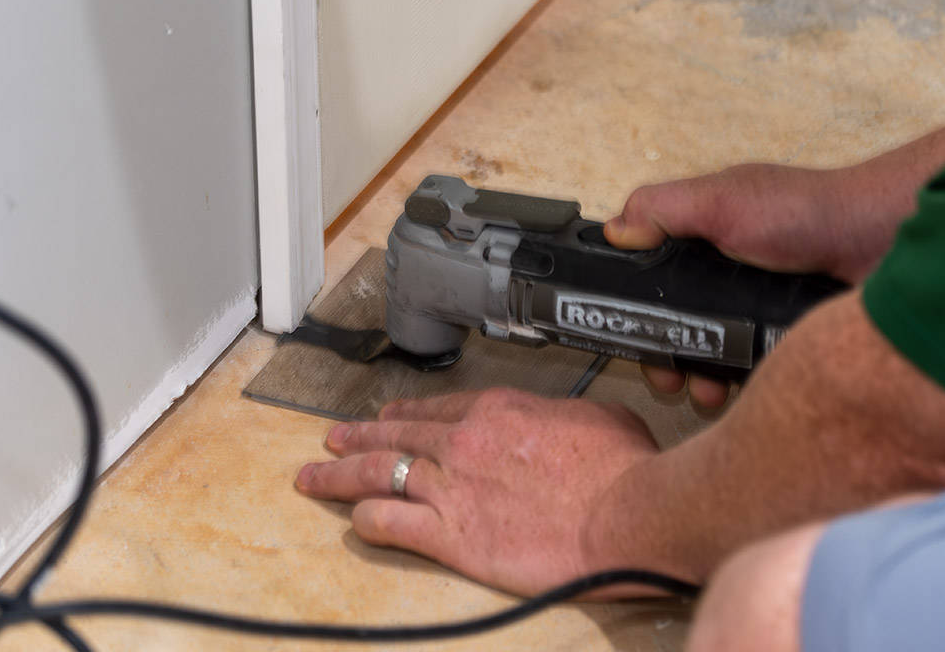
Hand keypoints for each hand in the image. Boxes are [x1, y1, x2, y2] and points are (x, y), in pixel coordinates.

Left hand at [295, 388, 661, 596]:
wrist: (629, 513)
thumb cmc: (622, 471)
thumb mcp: (597, 416)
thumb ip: (558, 416)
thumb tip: (557, 423)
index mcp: (495, 411)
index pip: (434, 408)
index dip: (402, 413)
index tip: (386, 417)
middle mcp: (462, 442)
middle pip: (393, 434)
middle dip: (355, 437)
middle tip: (331, 439)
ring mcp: (451, 487)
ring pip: (377, 473)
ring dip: (339, 476)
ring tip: (314, 477)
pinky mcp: (451, 535)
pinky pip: (390, 524)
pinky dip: (368, 522)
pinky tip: (358, 522)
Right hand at [603, 163, 853, 407]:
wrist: (883, 242)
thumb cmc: (806, 212)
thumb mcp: (721, 200)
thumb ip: (664, 209)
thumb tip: (615, 230)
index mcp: (702, 242)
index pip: (650, 277)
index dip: (632, 306)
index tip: (624, 332)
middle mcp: (724, 277)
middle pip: (675, 324)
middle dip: (664, 355)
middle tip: (666, 378)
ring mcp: (754, 309)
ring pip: (711, 353)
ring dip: (698, 378)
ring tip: (702, 394)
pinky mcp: (783, 336)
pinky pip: (751, 369)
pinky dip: (739, 385)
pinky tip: (737, 396)